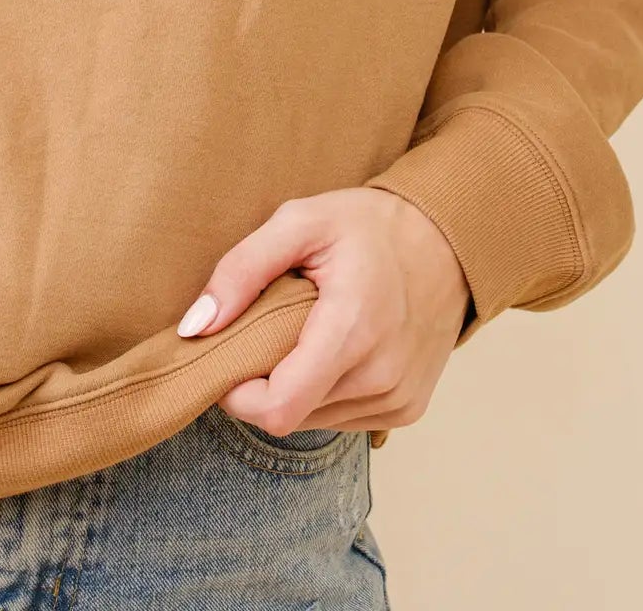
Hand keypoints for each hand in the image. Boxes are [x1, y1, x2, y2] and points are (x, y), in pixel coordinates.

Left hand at [176, 188, 473, 434]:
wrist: (446, 241)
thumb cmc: (366, 227)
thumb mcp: (299, 222)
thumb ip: (240, 269)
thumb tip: (196, 328)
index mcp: (352, 329)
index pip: (277, 407)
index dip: (237, 394)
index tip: (228, 355)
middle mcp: (381, 376)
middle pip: (289, 415)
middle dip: (262, 382)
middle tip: (265, 331)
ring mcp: (399, 398)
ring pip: (314, 420)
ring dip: (294, 387)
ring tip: (304, 333)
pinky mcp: (408, 409)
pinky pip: (343, 418)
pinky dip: (324, 391)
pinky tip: (332, 348)